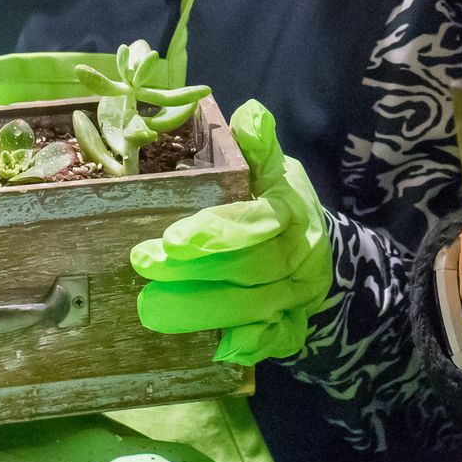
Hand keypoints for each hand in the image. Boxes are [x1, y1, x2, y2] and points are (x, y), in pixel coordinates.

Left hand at [132, 99, 331, 364]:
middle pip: (254, 270)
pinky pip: (276, 340)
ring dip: (205, 309)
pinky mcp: (294, 325)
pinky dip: (250, 344)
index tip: (171, 239)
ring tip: (151, 308)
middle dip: (198, 272)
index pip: (259, 222)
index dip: (218, 233)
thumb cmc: (277, 202)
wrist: (319, 251)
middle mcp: (301, 255)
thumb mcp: (272, 169)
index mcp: (292, 210)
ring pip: (257, 308)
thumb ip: (259, 146)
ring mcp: (299, 295)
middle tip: (143, 265)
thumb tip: (250, 114)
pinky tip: (216, 348)